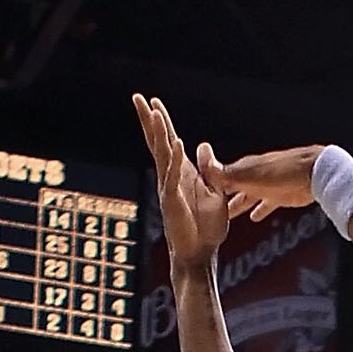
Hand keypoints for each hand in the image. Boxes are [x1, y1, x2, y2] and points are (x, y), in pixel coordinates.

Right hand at [132, 93, 229, 270]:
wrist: (200, 253)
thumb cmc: (207, 227)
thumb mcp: (214, 191)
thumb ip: (208, 168)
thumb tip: (202, 144)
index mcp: (181, 173)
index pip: (168, 142)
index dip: (162, 122)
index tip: (154, 102)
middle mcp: (170, 177)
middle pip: (158, 142)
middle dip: (149, 120)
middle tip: (138, 97)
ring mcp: (169, 189)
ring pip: (162, 155)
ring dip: (159, 133)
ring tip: (153, 112)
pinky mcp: (173, 202)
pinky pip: (174, 178)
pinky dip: (176, 161)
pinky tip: (178, 143)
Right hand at [197, 142, 325, 225]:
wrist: (314, 173)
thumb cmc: (282, 172)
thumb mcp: (251, 175)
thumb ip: (228, 175)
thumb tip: (204, 166)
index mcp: (243, 170)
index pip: (219, 177)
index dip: (208, 185)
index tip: (194, 193)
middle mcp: (252, 176)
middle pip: (232, 188)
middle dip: (220, 198)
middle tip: (206, 210)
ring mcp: (267, 186)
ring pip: (247, 197)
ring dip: (237, 205)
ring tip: (225, 216)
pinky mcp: (280, 197)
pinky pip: (266, 204)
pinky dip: (259, 210)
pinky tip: (254, 218)